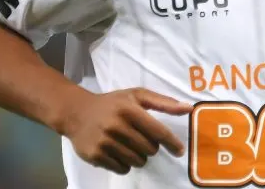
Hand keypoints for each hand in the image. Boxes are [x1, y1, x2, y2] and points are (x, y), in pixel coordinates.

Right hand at [60, 87, 192, 174]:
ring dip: (140, 157)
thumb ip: (163, 102)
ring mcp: (104, 142)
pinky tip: (119, 152)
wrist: (76, 112)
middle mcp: (116, 126)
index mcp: (129, 109)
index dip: (171, 143)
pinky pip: (122, 169)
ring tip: (131, 145)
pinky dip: (125, 164)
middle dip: (151, 147)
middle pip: (149, 150)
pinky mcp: (95, 155)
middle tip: (142, 139)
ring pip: (137, 161)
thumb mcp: (136, 95)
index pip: (157, 131)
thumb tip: (188, 108)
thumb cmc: (112, 103)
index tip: (179, 151)